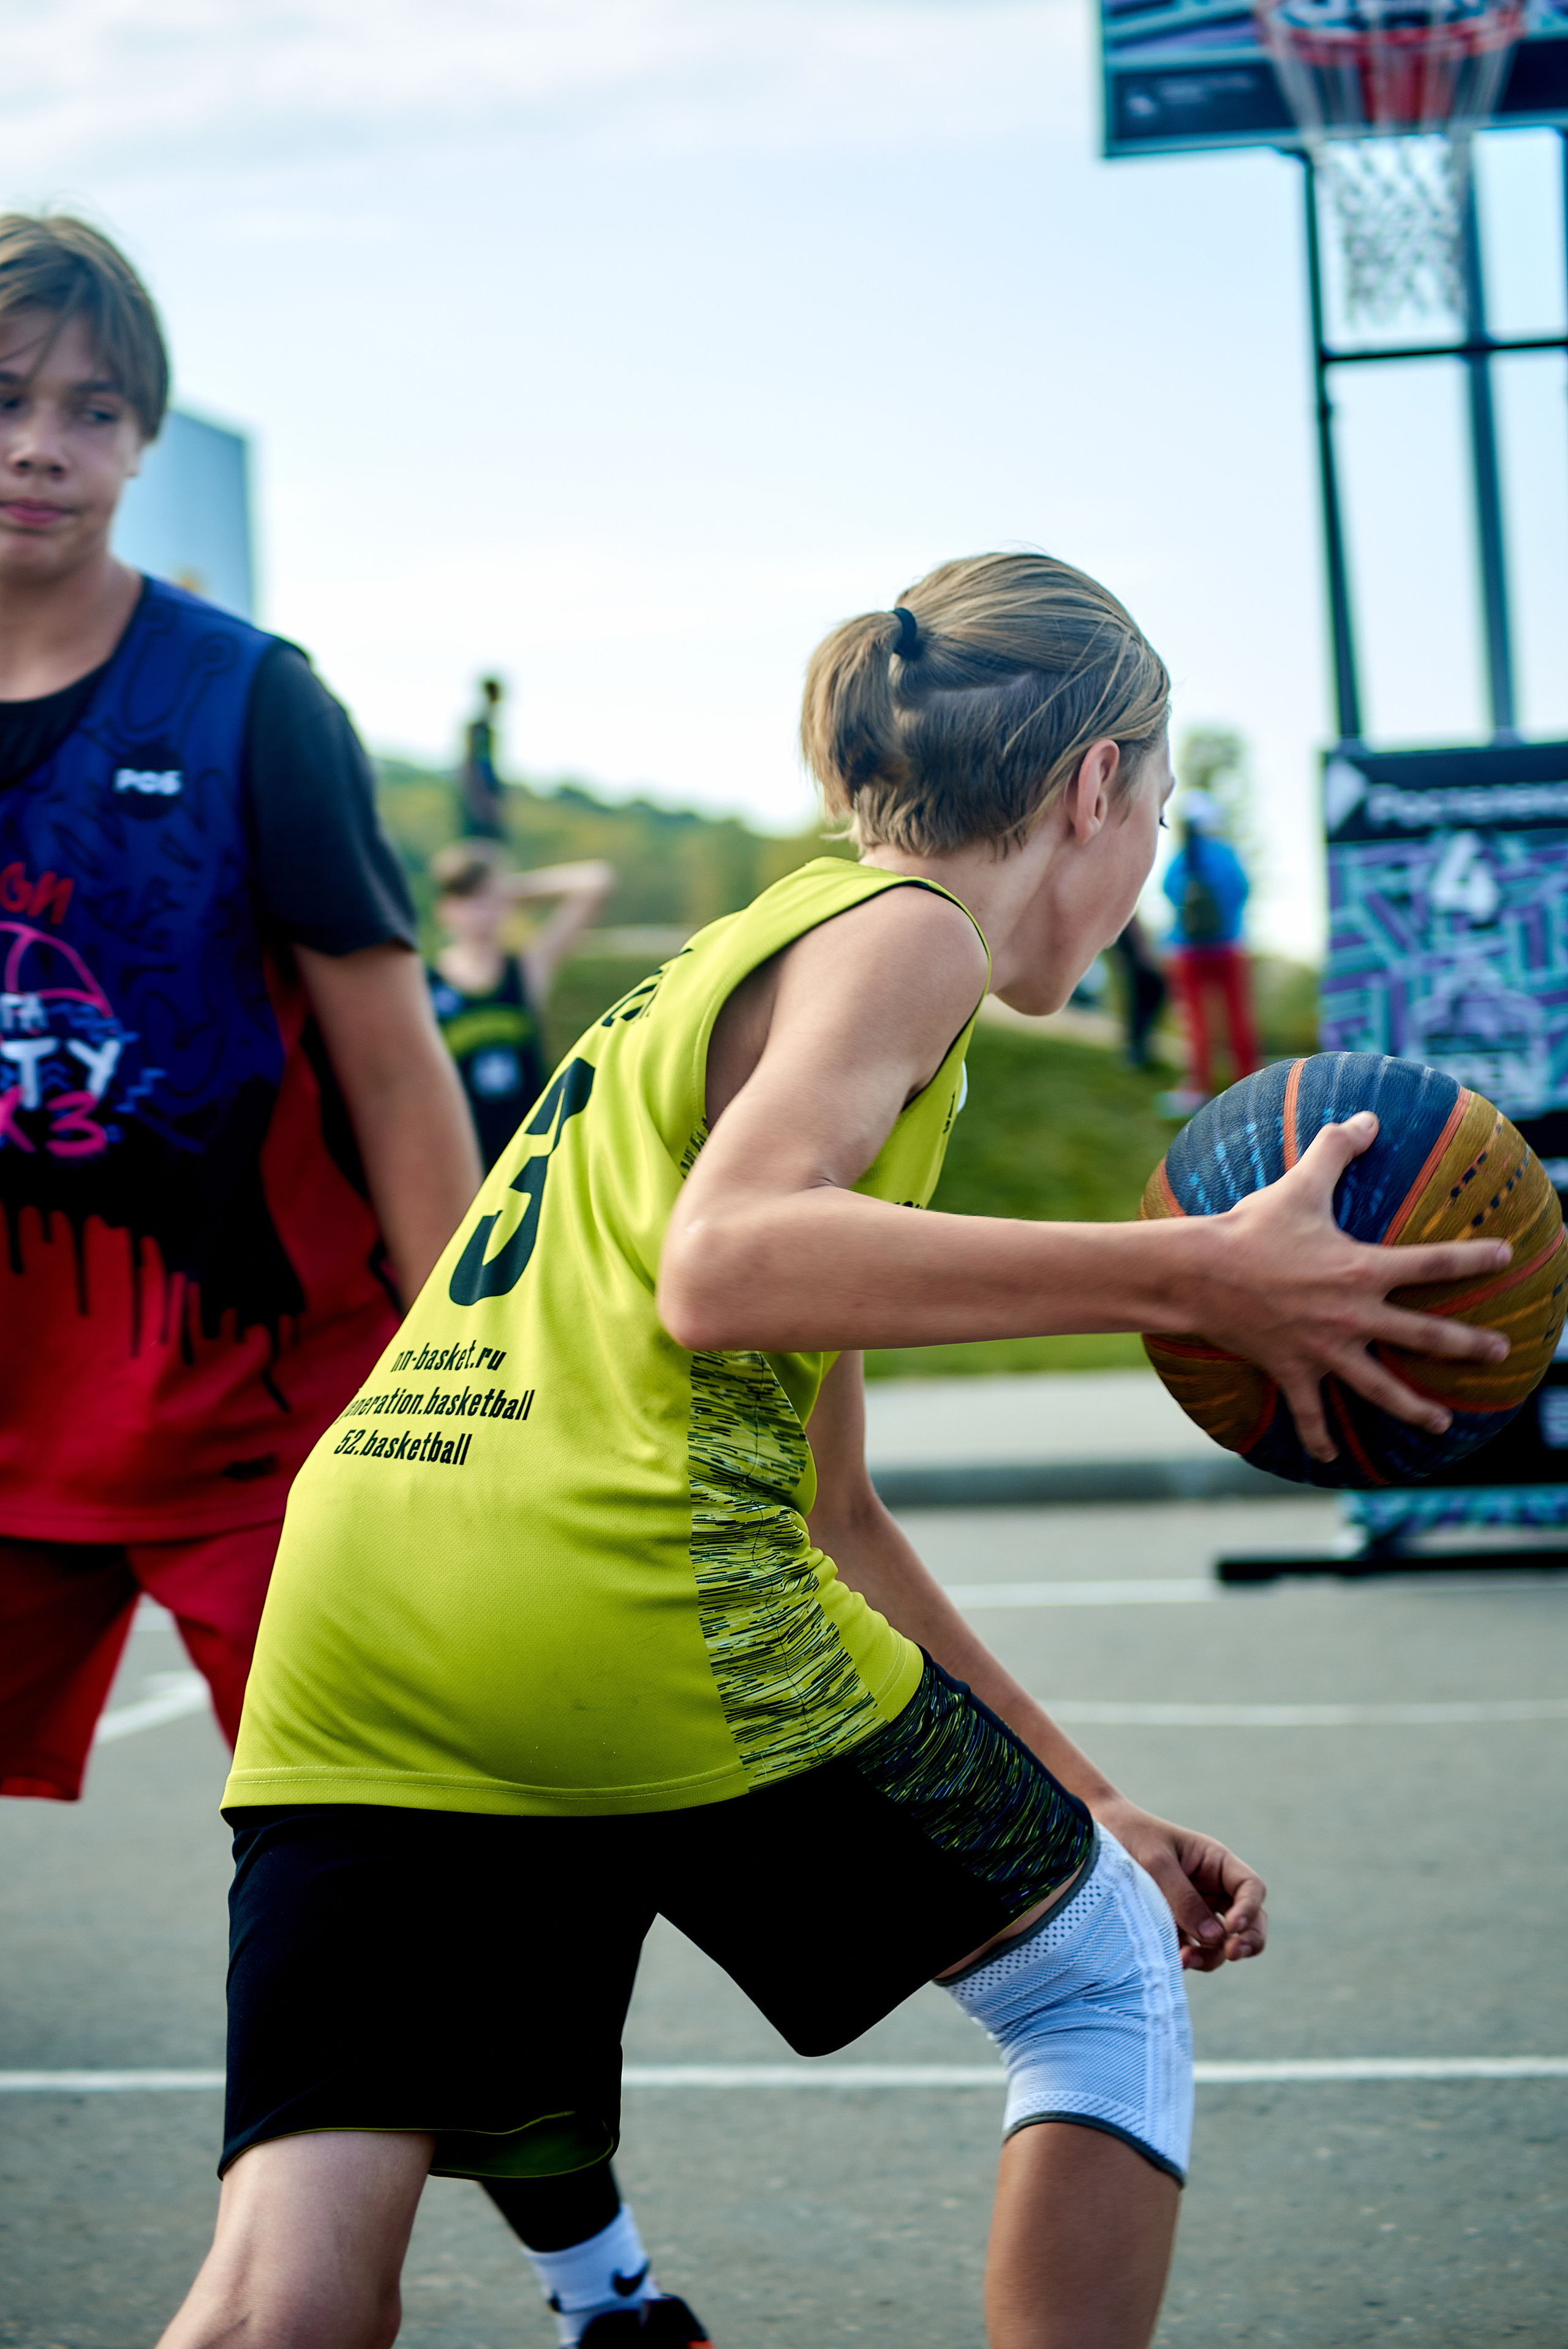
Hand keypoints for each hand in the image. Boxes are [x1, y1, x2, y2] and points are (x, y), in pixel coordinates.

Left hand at [1096, 1797, 1266, 1972]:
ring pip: (1222, 1942)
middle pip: (1249, 1920)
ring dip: (1213, 1956)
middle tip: (1232, 1954)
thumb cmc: (1128, 1837)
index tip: (1232, 1927)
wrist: (1090, 1843)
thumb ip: (1182, 1896)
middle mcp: (1211, 1889)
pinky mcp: (1175, 1928)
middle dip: (1247, 1940)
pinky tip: (1174, 1961)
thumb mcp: (1155, 1860)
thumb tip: (1213, 1936)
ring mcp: (1195, 1911)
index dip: (1249, 1909)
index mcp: (1214, 1863)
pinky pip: (1194, 1950)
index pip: (1250, 1887)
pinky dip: (1190, 1959)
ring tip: (1187, 1960)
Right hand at [1186, 1111, 1511, 1462]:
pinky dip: (1318, 1435)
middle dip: (1467, 1347)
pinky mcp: (1293, 1370)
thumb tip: (1366, 1116)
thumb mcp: (1298, 1184)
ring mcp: (1325, 1349)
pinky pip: (1309, 1410)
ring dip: (1412, 1410)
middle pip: (1424, 1336)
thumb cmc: (1250, 1227)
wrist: (1199, 1273)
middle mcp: (1353, 1315)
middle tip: (1499, 1352)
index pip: (1433, 1264)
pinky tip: (1329, 1457)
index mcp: (1362, 1269)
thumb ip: (1336, 1150)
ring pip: (1379, 1388)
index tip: (1506, 1256)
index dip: (1474, 1258)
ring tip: (1440, 1423)